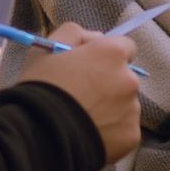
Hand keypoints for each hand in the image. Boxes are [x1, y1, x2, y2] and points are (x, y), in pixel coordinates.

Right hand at [21, 24, 141, 164]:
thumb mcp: (47, 48)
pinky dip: (111, 131)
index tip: (91, 67)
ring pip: (125, 105)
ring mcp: (132, 110)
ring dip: (111, 108)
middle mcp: (129, 80)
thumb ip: (75, 34)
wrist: (37, 136)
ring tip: (83, 118)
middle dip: (109, 83)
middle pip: (125, 77)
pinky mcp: (131, 136)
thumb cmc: (40, 88)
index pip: (125, 47)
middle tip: (82, 96)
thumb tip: (96, 39)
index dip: (107, 56)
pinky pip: (123, 129)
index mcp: (112, 54)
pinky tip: (89, 133)